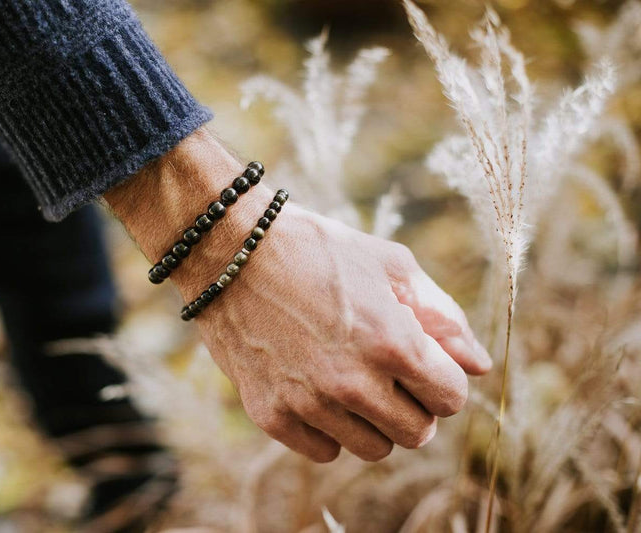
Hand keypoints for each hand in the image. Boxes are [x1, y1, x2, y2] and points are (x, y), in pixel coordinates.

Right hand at [103, 128, 490, 461]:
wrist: (231, 250)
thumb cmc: (318, 249)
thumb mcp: (390, 264)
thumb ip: (443, 316)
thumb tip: (480, 366)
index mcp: (393, 343)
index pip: (451, 399)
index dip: (443, 380)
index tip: (423, 362)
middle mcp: (353, 382)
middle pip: (417, 434)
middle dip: (415, 406)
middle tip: (391, 374)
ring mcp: (309, 403)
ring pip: (373, 448)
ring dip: (374, 420)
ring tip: (352, 380)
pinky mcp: (271, 414)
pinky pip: (324, 451)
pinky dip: (329, 429)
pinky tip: (318, 390)